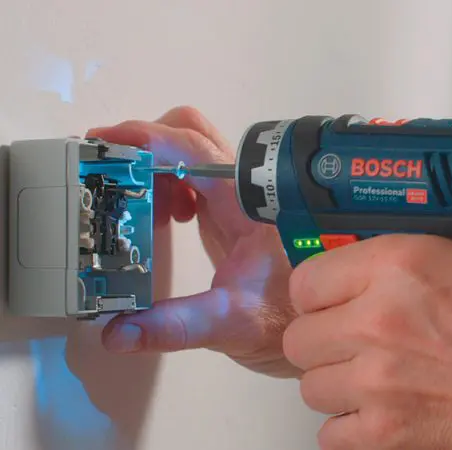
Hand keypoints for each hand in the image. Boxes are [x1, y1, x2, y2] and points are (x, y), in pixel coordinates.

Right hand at [87, 106, 298, 377]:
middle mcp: (243, 190)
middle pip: (193, 133)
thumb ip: (175, 326)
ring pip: (191, 151)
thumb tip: (116, 332)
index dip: (149, 139)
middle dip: (150, 142)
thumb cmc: (284, 318)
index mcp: (247, 206)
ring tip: (142, 207)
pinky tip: (168, 218)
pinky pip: (192, 175)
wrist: (313, 321)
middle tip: (117, 174)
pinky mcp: (229, 209)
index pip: (195, 151)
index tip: (107, 144)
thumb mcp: (229, 324)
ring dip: (157, 165)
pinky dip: (169, 182)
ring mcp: (237, 196)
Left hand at [283, 235, 451, 448]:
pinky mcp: (386, 432)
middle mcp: (380, 320)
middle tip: (346, 339)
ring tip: (369, 375)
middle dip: (320, 339)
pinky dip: (348, 423)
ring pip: (310, 385)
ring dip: (334, 381)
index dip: (314, 293)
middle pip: (299, 337)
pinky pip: (329, 431)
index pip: (305, 281)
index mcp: (397, 267)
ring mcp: (378, 380)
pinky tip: (377, 408)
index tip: (325, 300)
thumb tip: (351, 261)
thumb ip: (395, 258)